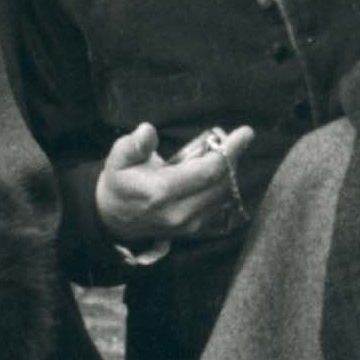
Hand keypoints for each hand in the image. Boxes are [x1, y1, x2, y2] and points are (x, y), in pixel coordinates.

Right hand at [93, 121, 254, 244]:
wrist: (113, 219)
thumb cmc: (119, 183)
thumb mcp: (117, 159)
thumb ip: (133, 145)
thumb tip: (148, 130)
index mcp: (161, 192)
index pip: (208, 171)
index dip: (230, 150)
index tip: (245, 133)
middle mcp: (179, 212)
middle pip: (221, 183)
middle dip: (232, 158)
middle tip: (234, 138)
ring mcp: (188, 224)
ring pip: (223, 194)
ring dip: (229, 172)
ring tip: (223, 152)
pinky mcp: (193, 230)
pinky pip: (218, 205)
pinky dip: (222, 186)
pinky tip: (217, 172)